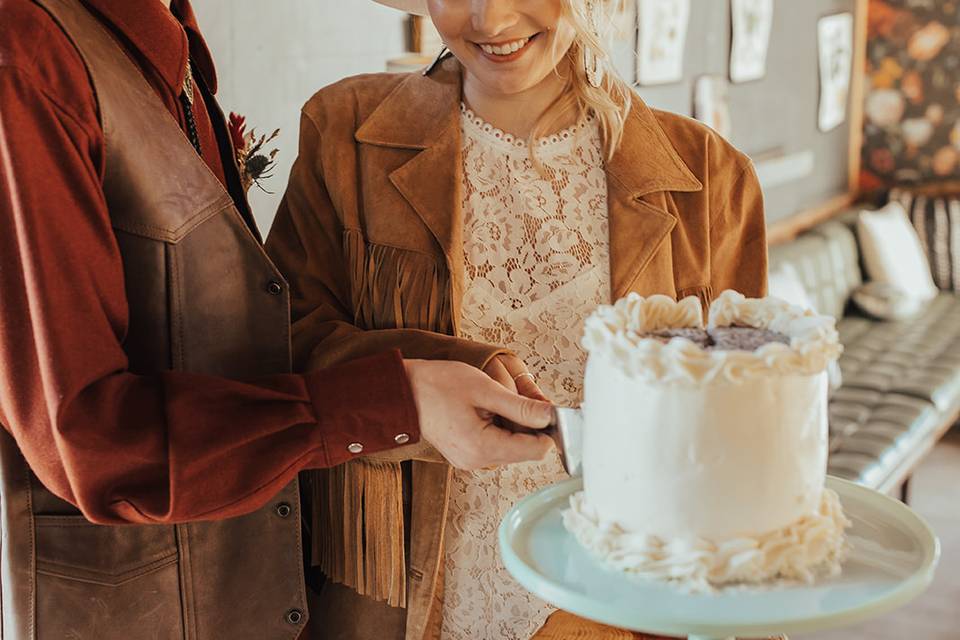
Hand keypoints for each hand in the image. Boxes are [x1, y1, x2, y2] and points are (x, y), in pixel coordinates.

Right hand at [403, 359, 553, 470]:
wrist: (404, 392)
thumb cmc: (439, 385)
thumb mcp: (485, 389)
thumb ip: (521, 407)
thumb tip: (551, 416)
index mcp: (483, 448)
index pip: (536, 450)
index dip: (548, 429)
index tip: (545, 407)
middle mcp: (478, 461)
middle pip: (525, 450)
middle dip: (530, 426)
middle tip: (516, 398)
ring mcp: (470, 461)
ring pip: (511, 448)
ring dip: (514, 427)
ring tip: (495, 402)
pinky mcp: (466, 455)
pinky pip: (496, 446)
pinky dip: (500, 429)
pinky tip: (487, 411)